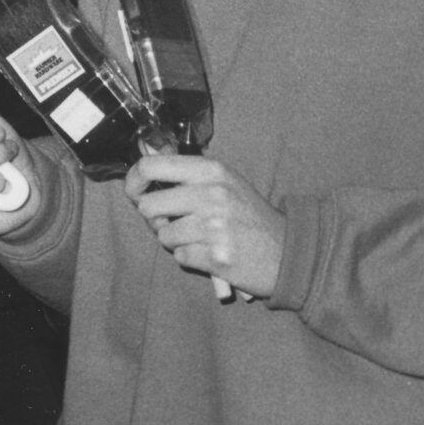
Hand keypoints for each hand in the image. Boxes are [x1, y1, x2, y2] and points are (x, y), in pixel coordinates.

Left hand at [126, 154, 283, 299]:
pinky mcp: (216, 257)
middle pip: (148, 206)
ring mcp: (214, 227)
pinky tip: (209, 252)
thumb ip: (188, 175)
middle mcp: (212, 194)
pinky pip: (179, 257)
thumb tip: (142, 171)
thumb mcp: (225, 182)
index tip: (135, 191)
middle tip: (172, 222)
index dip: (134, 180)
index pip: (151, 166)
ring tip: (199, 238)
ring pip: (163, 235)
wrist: (290, 251)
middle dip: (155, 218)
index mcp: (212, 170)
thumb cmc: (250, 216)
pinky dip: (190, 258)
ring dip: (175, 241)